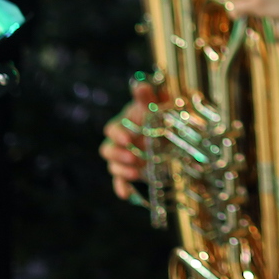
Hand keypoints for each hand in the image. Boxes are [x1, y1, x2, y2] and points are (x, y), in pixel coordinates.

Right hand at [99, 78, 157, 202]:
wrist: (171, 130)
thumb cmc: (161, 113)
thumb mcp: (157, 103)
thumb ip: (149, 95)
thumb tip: (140, 84)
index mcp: (124, 123)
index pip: (111, 129)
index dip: (117, 135)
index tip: (128, 139)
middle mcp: (121, 141)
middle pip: (107, 150)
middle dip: (118, 155)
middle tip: (134, 157)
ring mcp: (125, 158)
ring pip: (112, 166)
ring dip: (121, 170)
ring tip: (136, 172)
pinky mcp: (130, 172)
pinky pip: (120, 182)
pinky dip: (121, 188)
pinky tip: (126, 195)